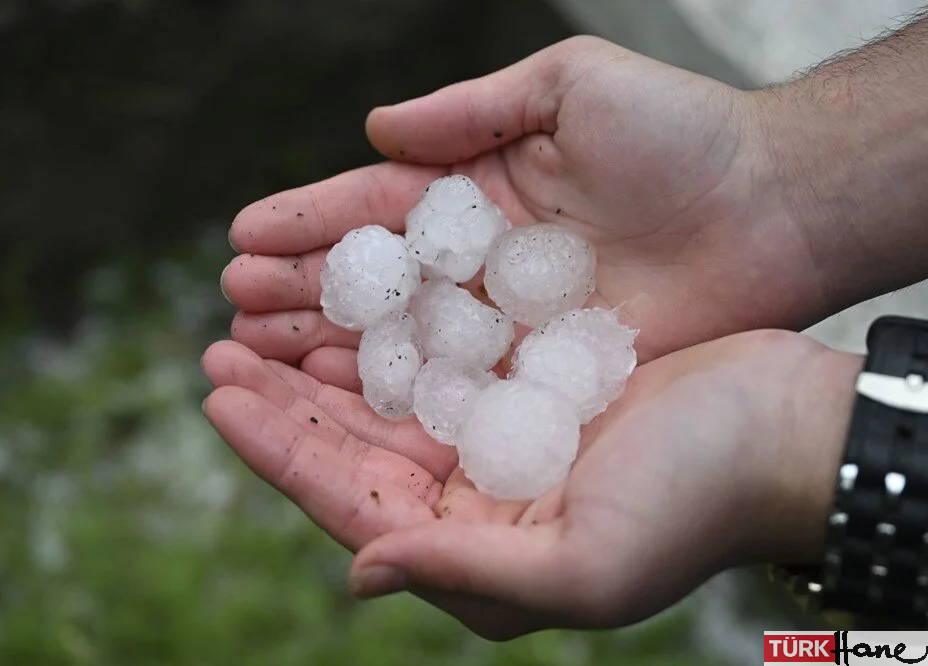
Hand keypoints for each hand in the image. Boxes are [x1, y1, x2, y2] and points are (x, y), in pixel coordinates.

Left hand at [202, 330, 859, 638]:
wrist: (782, 430)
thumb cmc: (697, 504)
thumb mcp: (582, 567)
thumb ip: (464, 571)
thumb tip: (357, 572)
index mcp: (479, 546)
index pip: (352, 501)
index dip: (279, 451)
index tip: (219, 397)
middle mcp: (479, 496)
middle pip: (355, 446)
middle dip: (284, 400)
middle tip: (219, 348)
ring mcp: (500, 436)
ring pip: (386, 397)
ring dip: (325, 359)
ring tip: (262, 316)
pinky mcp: (527, 382)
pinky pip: (436, 354)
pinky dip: (389, 328)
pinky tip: (352, 298)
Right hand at [222, 35, 826, 372]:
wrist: (774, 211)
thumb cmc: (679, 135)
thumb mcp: (570, 87)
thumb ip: (471, 110)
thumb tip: (376, 127)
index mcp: (478, 190)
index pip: (376, 209)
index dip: (310, 224)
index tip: (243, 239)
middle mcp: (480, 260)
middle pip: (373, 281)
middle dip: (300, 294)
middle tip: (232, 312)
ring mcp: (506, 321)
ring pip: (399, 338)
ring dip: (327, 348)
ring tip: (258, 355)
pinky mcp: (539, 371)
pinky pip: (456, 385)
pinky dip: (396, 393)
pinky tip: (338, 400)